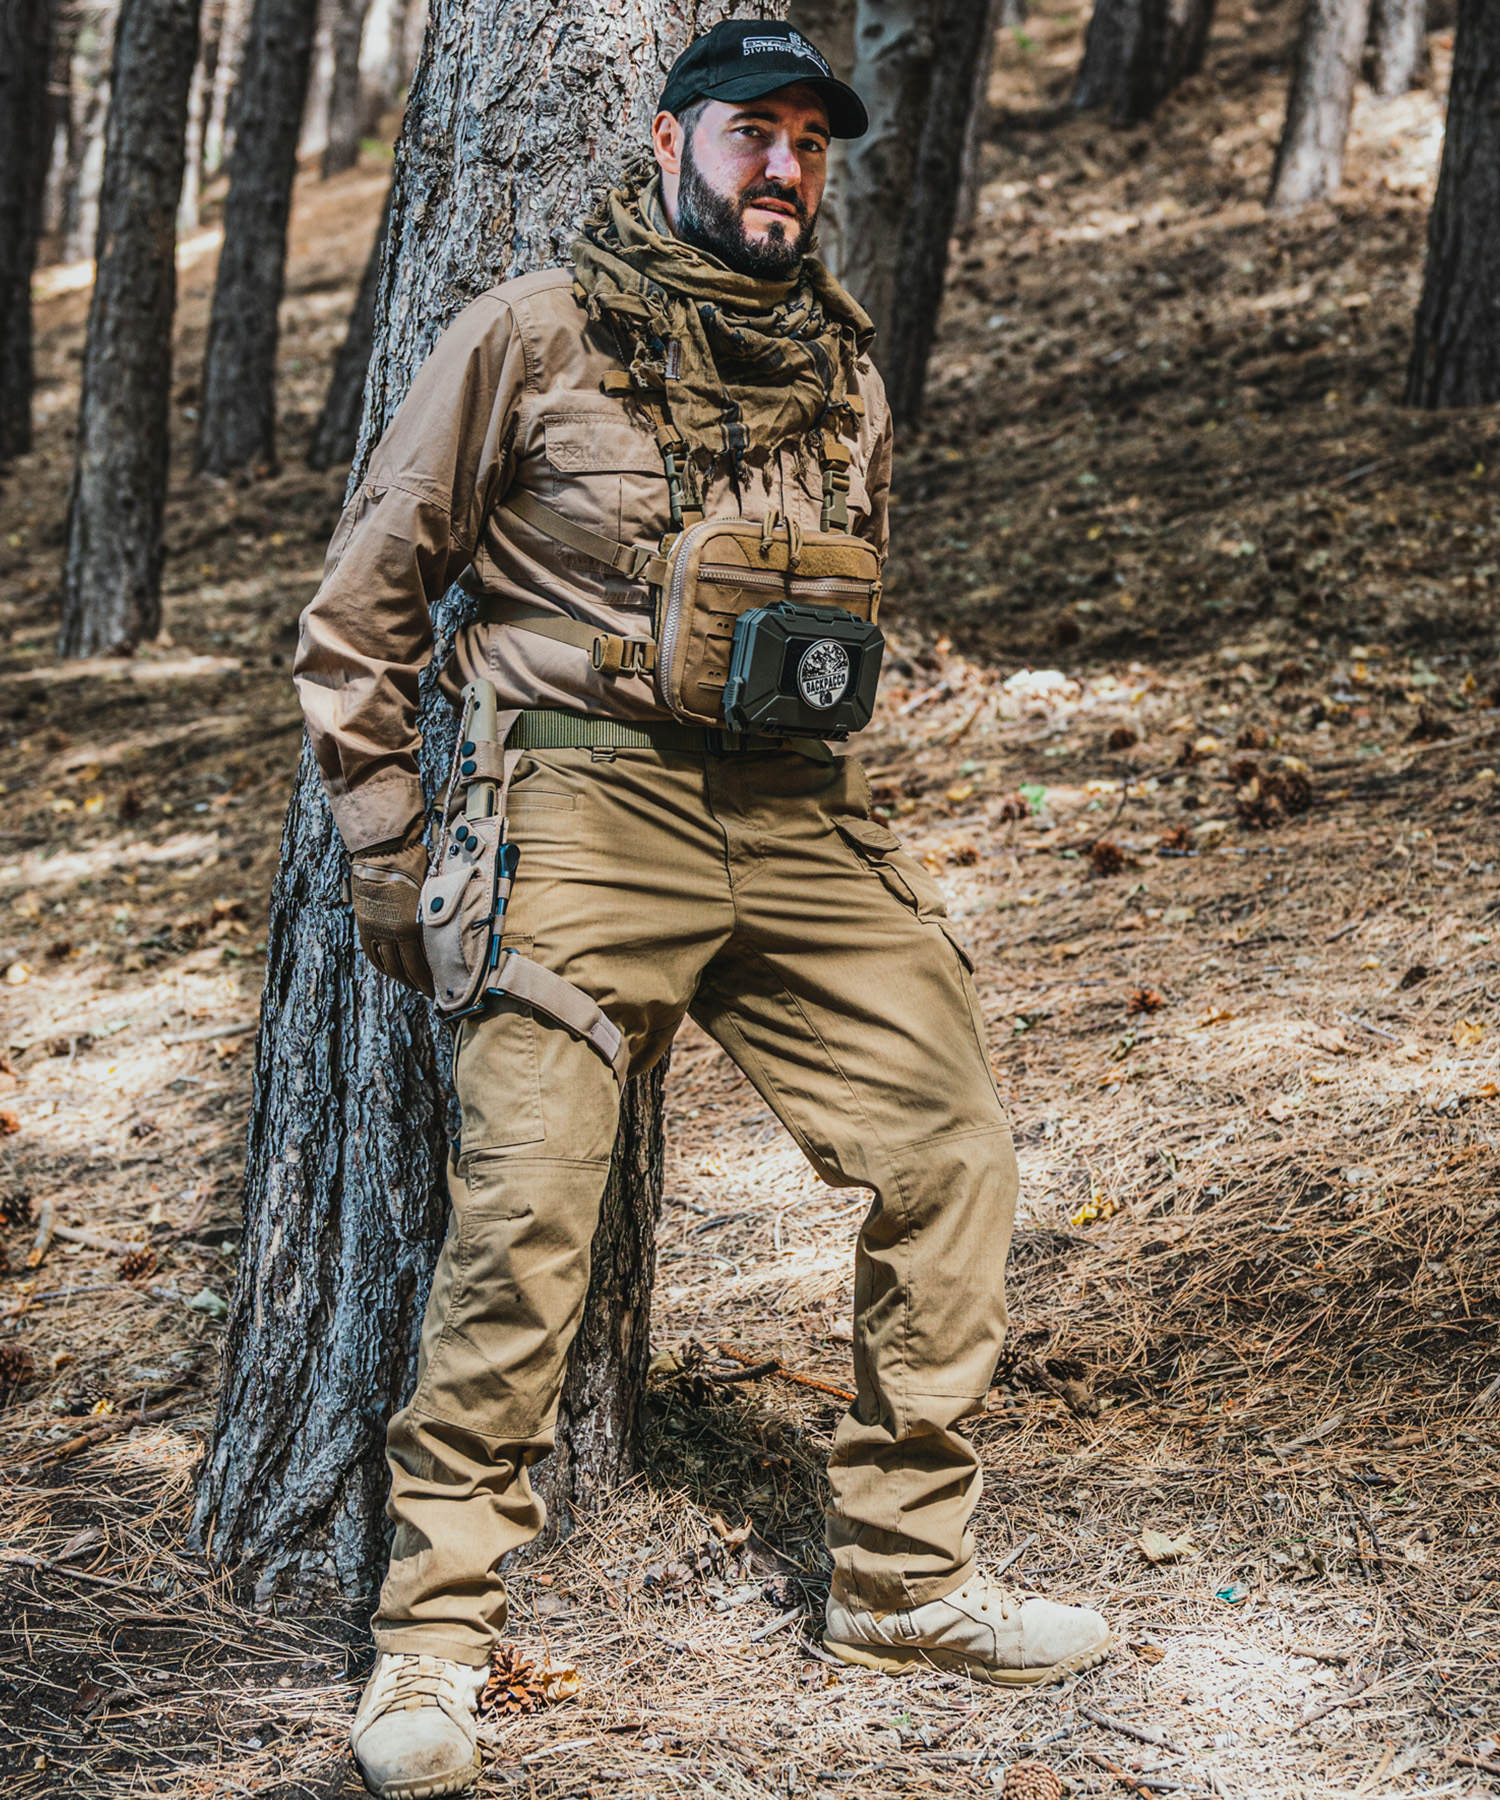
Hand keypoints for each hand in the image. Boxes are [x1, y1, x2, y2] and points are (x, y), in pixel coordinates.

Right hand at [349, 835, 433, 996]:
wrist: (384, 852)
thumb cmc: (415, 868)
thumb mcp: (433, 895)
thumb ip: (436, 918)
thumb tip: (449, 931)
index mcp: (413, 927)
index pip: (423, 964)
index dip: (431, 981)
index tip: (439, 990)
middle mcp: (393, 933)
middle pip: (406, 969)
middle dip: (419, 984)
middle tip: (428, 993)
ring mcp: (376, 930)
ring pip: (388, 965)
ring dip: (401, 978)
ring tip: (411, 984)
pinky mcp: (365, 924)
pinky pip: (372, 953)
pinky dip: (381, 965)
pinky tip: (390, 971)